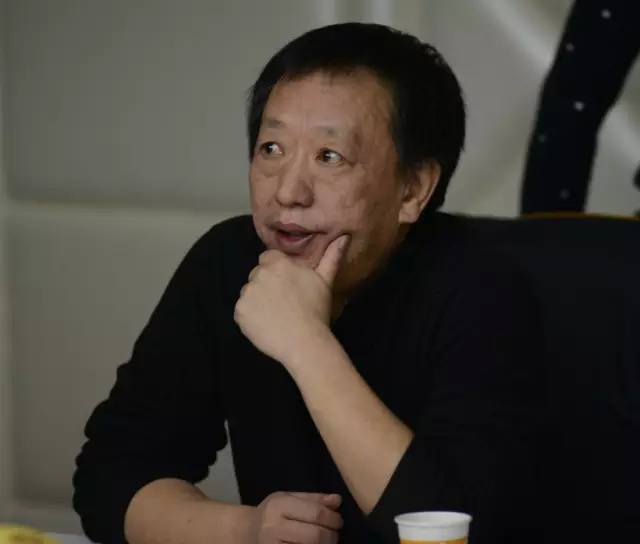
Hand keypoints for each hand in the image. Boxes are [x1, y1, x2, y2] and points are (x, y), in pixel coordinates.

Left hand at [234, 236, 349, 364]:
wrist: (304, 341)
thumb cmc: (316, 310)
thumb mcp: (326, 281)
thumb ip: (331, 256)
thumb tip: (344, 236)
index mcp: (277, 263)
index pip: (268, 258)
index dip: (277, 271)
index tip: (287, 285)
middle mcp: (258, 274)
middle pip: (257, 275)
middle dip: (266, 285)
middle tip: (283, 302)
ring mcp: (246, 293)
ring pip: (249, 293)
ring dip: (258, 300)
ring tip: (276, 315)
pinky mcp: (239, 312)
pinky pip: (242, 311)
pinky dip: (250, 317)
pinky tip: (266, 325)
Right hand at [243, 492, 342, 543]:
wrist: (246, 531)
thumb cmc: (272, 513)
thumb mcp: (289, 498)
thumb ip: (314, 499)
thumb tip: (338, 500)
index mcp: (279, 505)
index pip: (315, 513)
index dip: (332, 518)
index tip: (338, 520)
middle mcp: (273, 526)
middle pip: (314, 535)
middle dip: (331, 536)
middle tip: (334, 534)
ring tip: (326, 541)